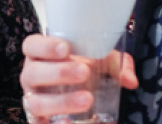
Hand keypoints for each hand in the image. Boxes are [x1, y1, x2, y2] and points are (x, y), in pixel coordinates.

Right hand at [19, 34, 137, 122]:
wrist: (74, 91)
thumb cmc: (82, 69)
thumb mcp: (100, 61)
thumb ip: (117, 65)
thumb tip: (130, 80)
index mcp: (40, 55)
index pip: (31, 45)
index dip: (44, 45)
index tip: (66, 48)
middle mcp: (32, 76)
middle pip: (32, 73)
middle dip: (58, 72)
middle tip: (84, 72)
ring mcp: (33, 99)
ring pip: (36, 102)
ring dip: (61, 102)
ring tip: (87, 99)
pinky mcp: (38, 120)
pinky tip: (69, 123)